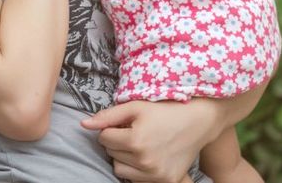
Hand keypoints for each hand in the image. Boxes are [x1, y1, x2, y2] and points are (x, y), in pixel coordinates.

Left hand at [81, 99, 218, 182]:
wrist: (197, 122)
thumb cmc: (164, 110)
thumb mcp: (135, 107)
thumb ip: (108, 116)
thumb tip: (84, 125)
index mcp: (135, 141)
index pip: (104, 138)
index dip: (110, 128)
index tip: (124, 124)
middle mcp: (145, 162)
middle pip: (111, 154)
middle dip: (116, 142)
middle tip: (133, 132)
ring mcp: (155, 175)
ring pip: (120, 169)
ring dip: (124, 157)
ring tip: (139, 144)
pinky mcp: (166, 182)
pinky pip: (136, 179)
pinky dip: (137, 169)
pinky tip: (147, 155)